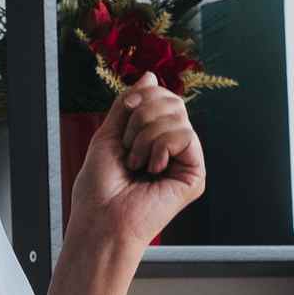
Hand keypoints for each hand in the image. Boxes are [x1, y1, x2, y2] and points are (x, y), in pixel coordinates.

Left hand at [69, 79, 203, 259]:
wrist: (101, 219)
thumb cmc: (99, 186)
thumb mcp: (109, 133)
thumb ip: (129, 103)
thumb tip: (151, 75)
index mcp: (153, 138)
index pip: (162, 96)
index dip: (142, 96)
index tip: (124, 112)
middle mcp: (173, 149)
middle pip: (173, 101)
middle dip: (142, 117)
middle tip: (128, 147)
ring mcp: (185, 162)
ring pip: (178, 116)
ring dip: (145, 137)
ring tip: (136, 164)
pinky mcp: (195, 176)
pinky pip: (185, 136)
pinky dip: (160, 147)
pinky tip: (152, 169)